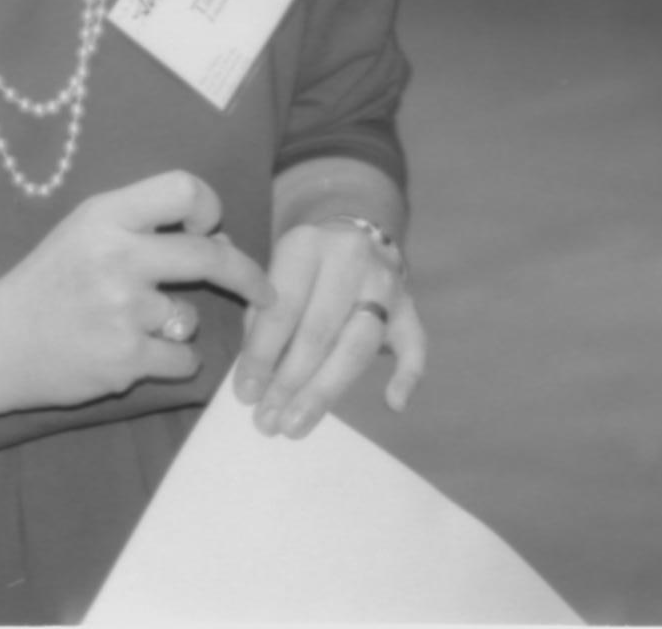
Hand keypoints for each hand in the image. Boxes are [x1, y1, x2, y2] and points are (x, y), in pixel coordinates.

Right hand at [0, 170, 265, 412]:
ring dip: (177, 327)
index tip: (210, 228)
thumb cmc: (46, 285)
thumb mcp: (85, 235)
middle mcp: (117, 257)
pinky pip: (182, 359)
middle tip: (264, 293)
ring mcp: (121, 311)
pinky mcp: (124, 360)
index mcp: (105, 216)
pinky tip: (134, 356)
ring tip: (129, 328)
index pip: (183, 188)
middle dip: (249, 277)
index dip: (208, 207)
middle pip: (211, 255)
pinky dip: (172, 362)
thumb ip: (144, 227)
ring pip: (192, 318)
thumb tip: (220, 237)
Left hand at [234, 214, 424, 436]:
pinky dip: (408, 375)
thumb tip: (254, 383)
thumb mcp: (273, 278)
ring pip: (359, 343)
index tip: (245, 394)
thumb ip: (261, 323)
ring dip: (326, 390)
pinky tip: (395, 403)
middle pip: (321, 330)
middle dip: (291, 382)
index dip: (262, 353)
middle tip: (268, 421)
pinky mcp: (409, 307)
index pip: (283, 306)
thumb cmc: (300, 272)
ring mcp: (385, 283)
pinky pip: (415, 343)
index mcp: (306, 245)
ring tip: (297, 423)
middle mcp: (349, 258)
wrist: (349, 237)